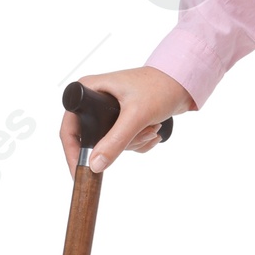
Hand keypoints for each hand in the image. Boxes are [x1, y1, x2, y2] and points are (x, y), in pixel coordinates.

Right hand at [58, 67, 194, 174]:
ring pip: (110, 144)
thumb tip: (95, 165)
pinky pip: (123, 144)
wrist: (185, 82)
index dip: (72, 152)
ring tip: (150, 126)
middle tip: (138, 134)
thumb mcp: (136, 115)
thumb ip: (116, 141)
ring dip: (133, 142)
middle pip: (91, 140)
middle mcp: (94, 100)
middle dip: (118, 144)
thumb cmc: (160, 88)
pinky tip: (152, 129)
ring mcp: (108, 112)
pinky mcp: (122, 120)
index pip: (69, 128)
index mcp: (88, 90)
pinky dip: (139, 142)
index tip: (79, 171)